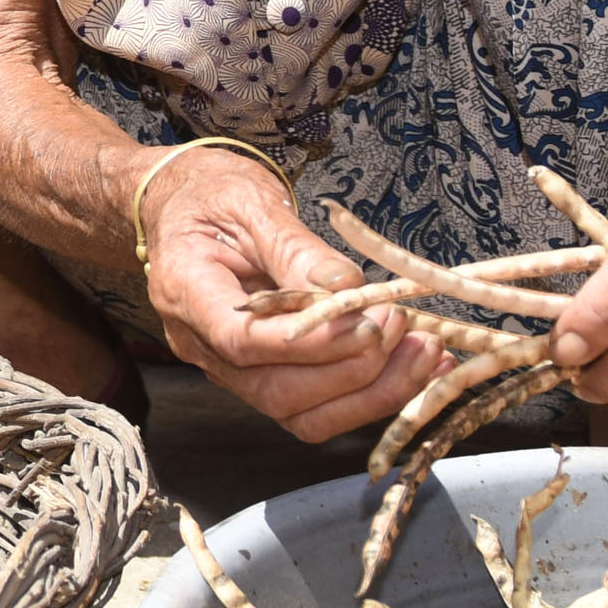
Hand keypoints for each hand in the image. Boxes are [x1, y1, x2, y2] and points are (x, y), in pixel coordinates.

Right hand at [140, 158, 449, 442]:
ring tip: (425, 352)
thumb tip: (349, 286)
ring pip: (300, 413)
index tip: (371, 327)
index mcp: (186, 292)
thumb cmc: (210, 194)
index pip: (244, 341)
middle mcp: (200, 344)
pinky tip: (413, 366)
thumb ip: (297, 248)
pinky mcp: (261, 375)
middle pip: (277, 391)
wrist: (181, 206)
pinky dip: (369, 395)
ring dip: (371, 393)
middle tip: (403, 324)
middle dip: (352, 370)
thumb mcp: (253, 202)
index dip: (312, 345)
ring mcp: (228, 368)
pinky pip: (315, 406)